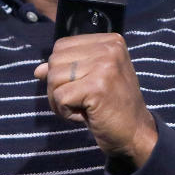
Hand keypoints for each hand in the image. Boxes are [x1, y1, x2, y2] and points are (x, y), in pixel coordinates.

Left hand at [34, 33, 156, 167]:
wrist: (136, 134)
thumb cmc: (112, 106)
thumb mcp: (91, 80)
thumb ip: (67, 69)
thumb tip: (38, 70)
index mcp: (110, 41)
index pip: (61, 46)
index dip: (61, 70)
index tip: (80, 87)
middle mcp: (109, 49)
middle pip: (55, 60)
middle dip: (57, 86)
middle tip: (79, 102)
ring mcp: (105, 66)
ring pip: (54, 78)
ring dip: (60, 100)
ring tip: (82, 108)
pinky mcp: (97, 86)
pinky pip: (59, 97)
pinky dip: (65, 111)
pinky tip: (83, 116)